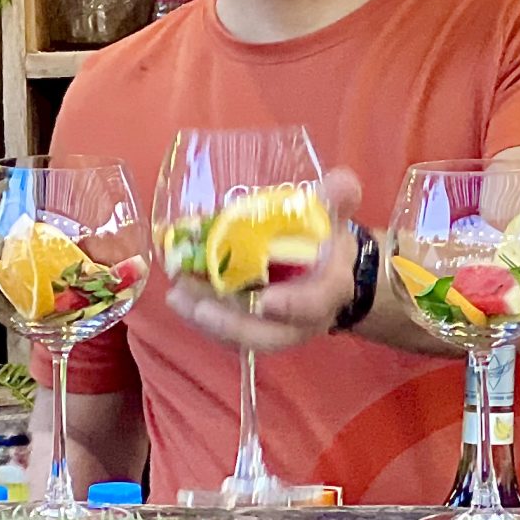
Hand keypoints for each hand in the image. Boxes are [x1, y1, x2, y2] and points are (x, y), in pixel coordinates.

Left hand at [169, 167, 364, 354]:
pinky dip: (202, 316)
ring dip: (208, 321)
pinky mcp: (254, 327)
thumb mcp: (337, 217)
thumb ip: (339, 198)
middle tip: (200, 308)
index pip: (314, 304)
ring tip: (177, 296)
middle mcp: (302, 320)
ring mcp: (277, 328)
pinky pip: (229, 332)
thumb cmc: (328, 241)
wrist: (329, 270)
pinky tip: (178, 295)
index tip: (265, 302)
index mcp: (328, 290)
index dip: (292, 305)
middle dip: (233, 325)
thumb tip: (342, 182)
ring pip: (243, 337)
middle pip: (270, 336)